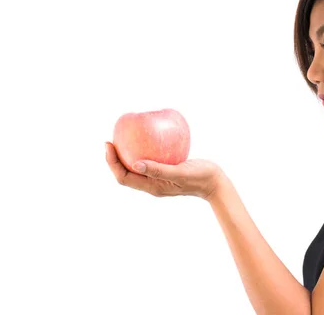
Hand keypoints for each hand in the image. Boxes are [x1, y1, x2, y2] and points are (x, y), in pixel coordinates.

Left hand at [105, 142, 224, 199]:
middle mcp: (152, 183)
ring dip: (126, 154)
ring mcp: (158, 178)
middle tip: (110, 140)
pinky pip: (150, 160)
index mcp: (152, 187)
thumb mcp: (180, 173)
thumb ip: (159, 170)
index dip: (112, 163)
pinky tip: (146, 136)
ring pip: (136, 167)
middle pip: (126, 173)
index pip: (124, 177)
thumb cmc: (200, 177)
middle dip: (114, 158)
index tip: (108, 144)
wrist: (215, 182)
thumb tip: (135, 163)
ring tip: (123, 137)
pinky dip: (143, 149)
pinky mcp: (166, 171)